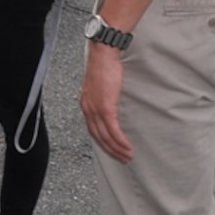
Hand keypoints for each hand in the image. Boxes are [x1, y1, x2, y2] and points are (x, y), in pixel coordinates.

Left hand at [80, 43, 133, 162]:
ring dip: (118, 149)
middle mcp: (88, 109)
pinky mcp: (106, 107)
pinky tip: (128, 147)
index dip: (103, 143)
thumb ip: (102, 98)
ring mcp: (96, 109)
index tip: (112, 151)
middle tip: (123, 159)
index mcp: (86, 105)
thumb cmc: (103, 67)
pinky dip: (120, 141)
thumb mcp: (100, 86)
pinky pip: (113, 130)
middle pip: (98, 137)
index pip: (92, 130)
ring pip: (106, 137)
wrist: (103, 55)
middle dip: (111, 151)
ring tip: (128, 156)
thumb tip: (109, 106)